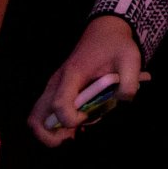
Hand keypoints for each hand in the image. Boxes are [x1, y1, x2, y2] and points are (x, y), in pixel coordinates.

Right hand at [28, 16, 148, 147]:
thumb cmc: (116, 45)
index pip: (60, 105)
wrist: (104, 32)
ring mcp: (53, 87)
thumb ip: (130, 82)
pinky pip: (47, 113)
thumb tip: (121, 102)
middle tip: (73, 134)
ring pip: (38, 117)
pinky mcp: (56, 90)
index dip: (72, 119)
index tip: (88, 117)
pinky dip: (57, 123)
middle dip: (51, 136)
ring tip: (76, 128)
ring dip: (54, 131)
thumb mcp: (131, 59)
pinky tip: (78, 120)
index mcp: (72, 74)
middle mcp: (56, 82)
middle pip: (36, 118)